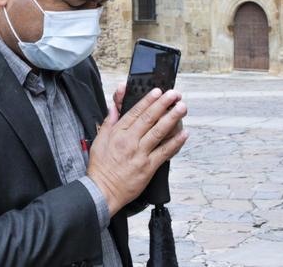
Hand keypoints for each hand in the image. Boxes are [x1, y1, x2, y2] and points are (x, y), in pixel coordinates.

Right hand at [87, 88, 188, 216]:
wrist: (102, 191)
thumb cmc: (101, 168)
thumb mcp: (99, 141)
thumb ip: (109, 123)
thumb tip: (113, 109)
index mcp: (118, 133)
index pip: (135, 112)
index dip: (148, 100)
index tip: (157, 92)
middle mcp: (130, 141)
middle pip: (149, 118)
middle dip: (163, 104)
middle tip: (174, 95)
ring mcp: (140, 154)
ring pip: (158, 132)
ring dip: (172, 119)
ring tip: (181, 108)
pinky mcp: (148, 167)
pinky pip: (164, 152)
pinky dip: (175, 143)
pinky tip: (184, 134)